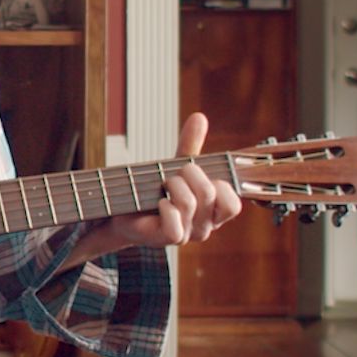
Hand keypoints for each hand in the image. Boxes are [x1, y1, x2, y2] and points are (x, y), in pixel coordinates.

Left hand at [92, 112, 242, 249]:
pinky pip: (175, 223)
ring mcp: (188, 235)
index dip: (220, 185)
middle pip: (210, 194)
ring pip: (190, 203)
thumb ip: (190, 144)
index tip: (198, 172)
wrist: (123, 209)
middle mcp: (205, 226)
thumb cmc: (154, 189)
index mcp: (214, 212)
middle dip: (190, 174)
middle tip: (174, 174)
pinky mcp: (168, 239)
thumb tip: (199, 117)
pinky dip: (165, 206)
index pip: (233, 204)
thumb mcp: (175, 165)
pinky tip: (159, 203)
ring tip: (163, 185)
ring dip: (173, 185)